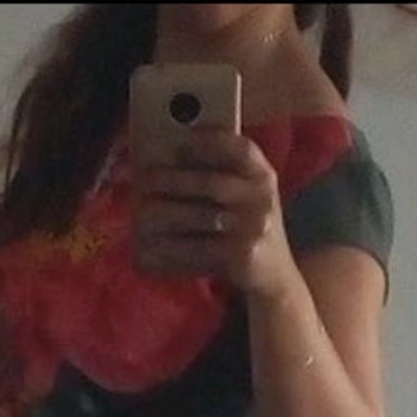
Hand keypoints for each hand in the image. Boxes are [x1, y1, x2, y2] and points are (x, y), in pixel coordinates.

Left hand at [133, 129, 296, 298]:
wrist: (275, 276)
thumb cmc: (247, 228)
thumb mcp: (246, 197)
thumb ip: (220, 174)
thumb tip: (170, 157)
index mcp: (263, 177)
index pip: (242, 150)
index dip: (210, 142)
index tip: (180, 141)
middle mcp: (262, 199)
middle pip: (211, 183)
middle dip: (172, 180)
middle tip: (143, 180)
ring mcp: (254, 229)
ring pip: (199, 216)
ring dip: (164, 214)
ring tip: (141, 213)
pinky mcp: (242, 256)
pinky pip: (197, 247)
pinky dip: (171, 246)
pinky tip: (151, 245)